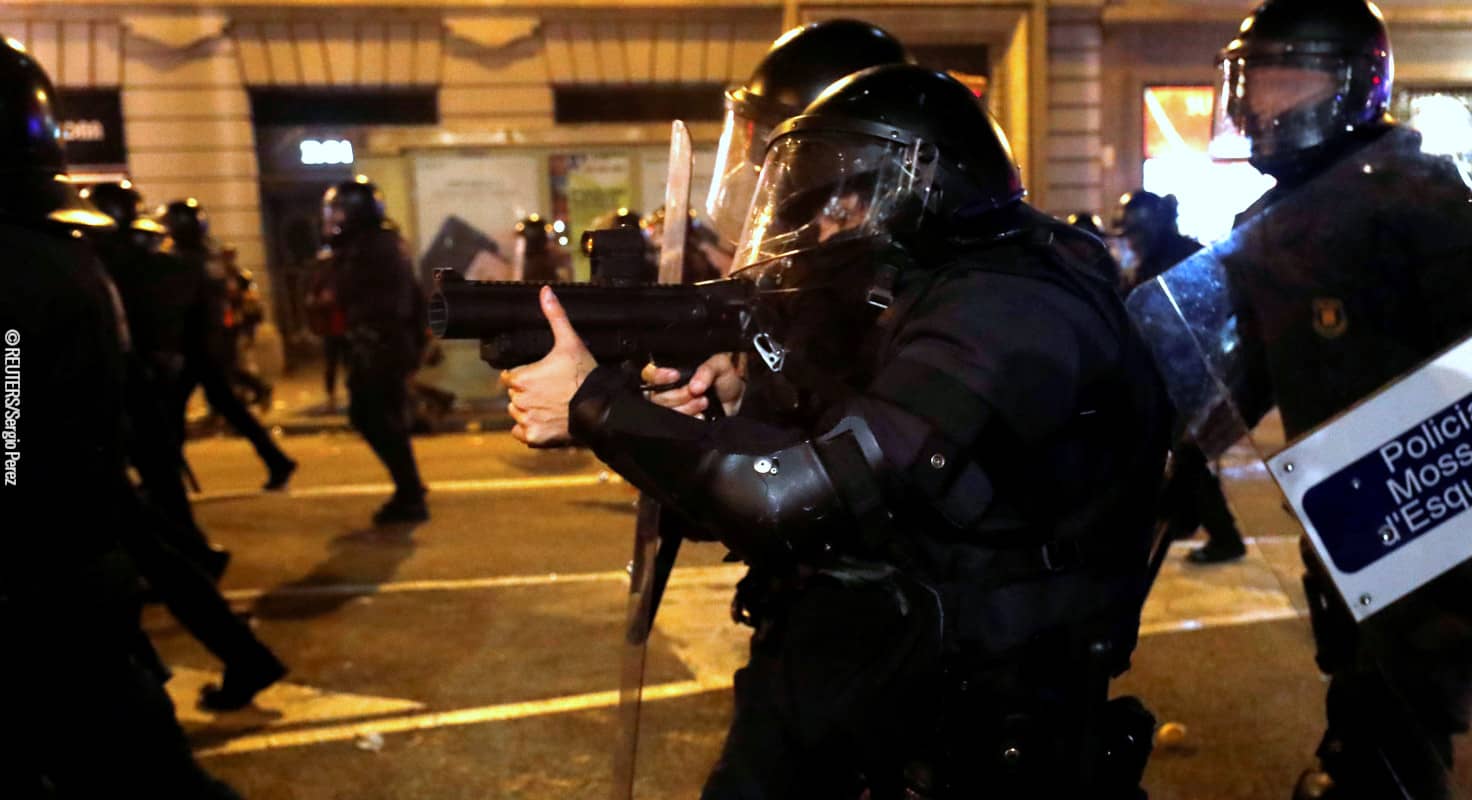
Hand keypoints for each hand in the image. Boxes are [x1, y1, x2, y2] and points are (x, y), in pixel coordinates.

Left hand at [500, 287, 597, 445]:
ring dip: (530, 412)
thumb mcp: (570, 342)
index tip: (542, 378)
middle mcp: (519, 400)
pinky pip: (522, 434)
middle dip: (529, 394)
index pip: (511, 377)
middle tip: (552, 392)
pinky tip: (548, 421)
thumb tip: (545, 291)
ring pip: (518, 415)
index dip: (526, 376)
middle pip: (515, 396)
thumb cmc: (585, 376)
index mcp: (521, 377)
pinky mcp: (534, 438)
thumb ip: (555, 316)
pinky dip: (532, 430)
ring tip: (552, 406)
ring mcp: (526, 420)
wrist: (601, 410)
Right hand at [641, 353, 744, 417]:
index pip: (650, 374)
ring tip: (705, 401)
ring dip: (686, 408)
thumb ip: (707, 369)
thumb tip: (695, 387)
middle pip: (657, 397)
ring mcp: (672, 408)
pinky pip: (678, 426)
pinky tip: (703, 414)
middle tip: (697, 391)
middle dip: (678, 395)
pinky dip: (692, 419)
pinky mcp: (680, 422)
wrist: (737, 399)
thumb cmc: (725, 378)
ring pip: (666, 412)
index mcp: (671, 371)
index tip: (675, 376)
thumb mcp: (720, 364)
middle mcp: (667, 389)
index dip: (659, 376)